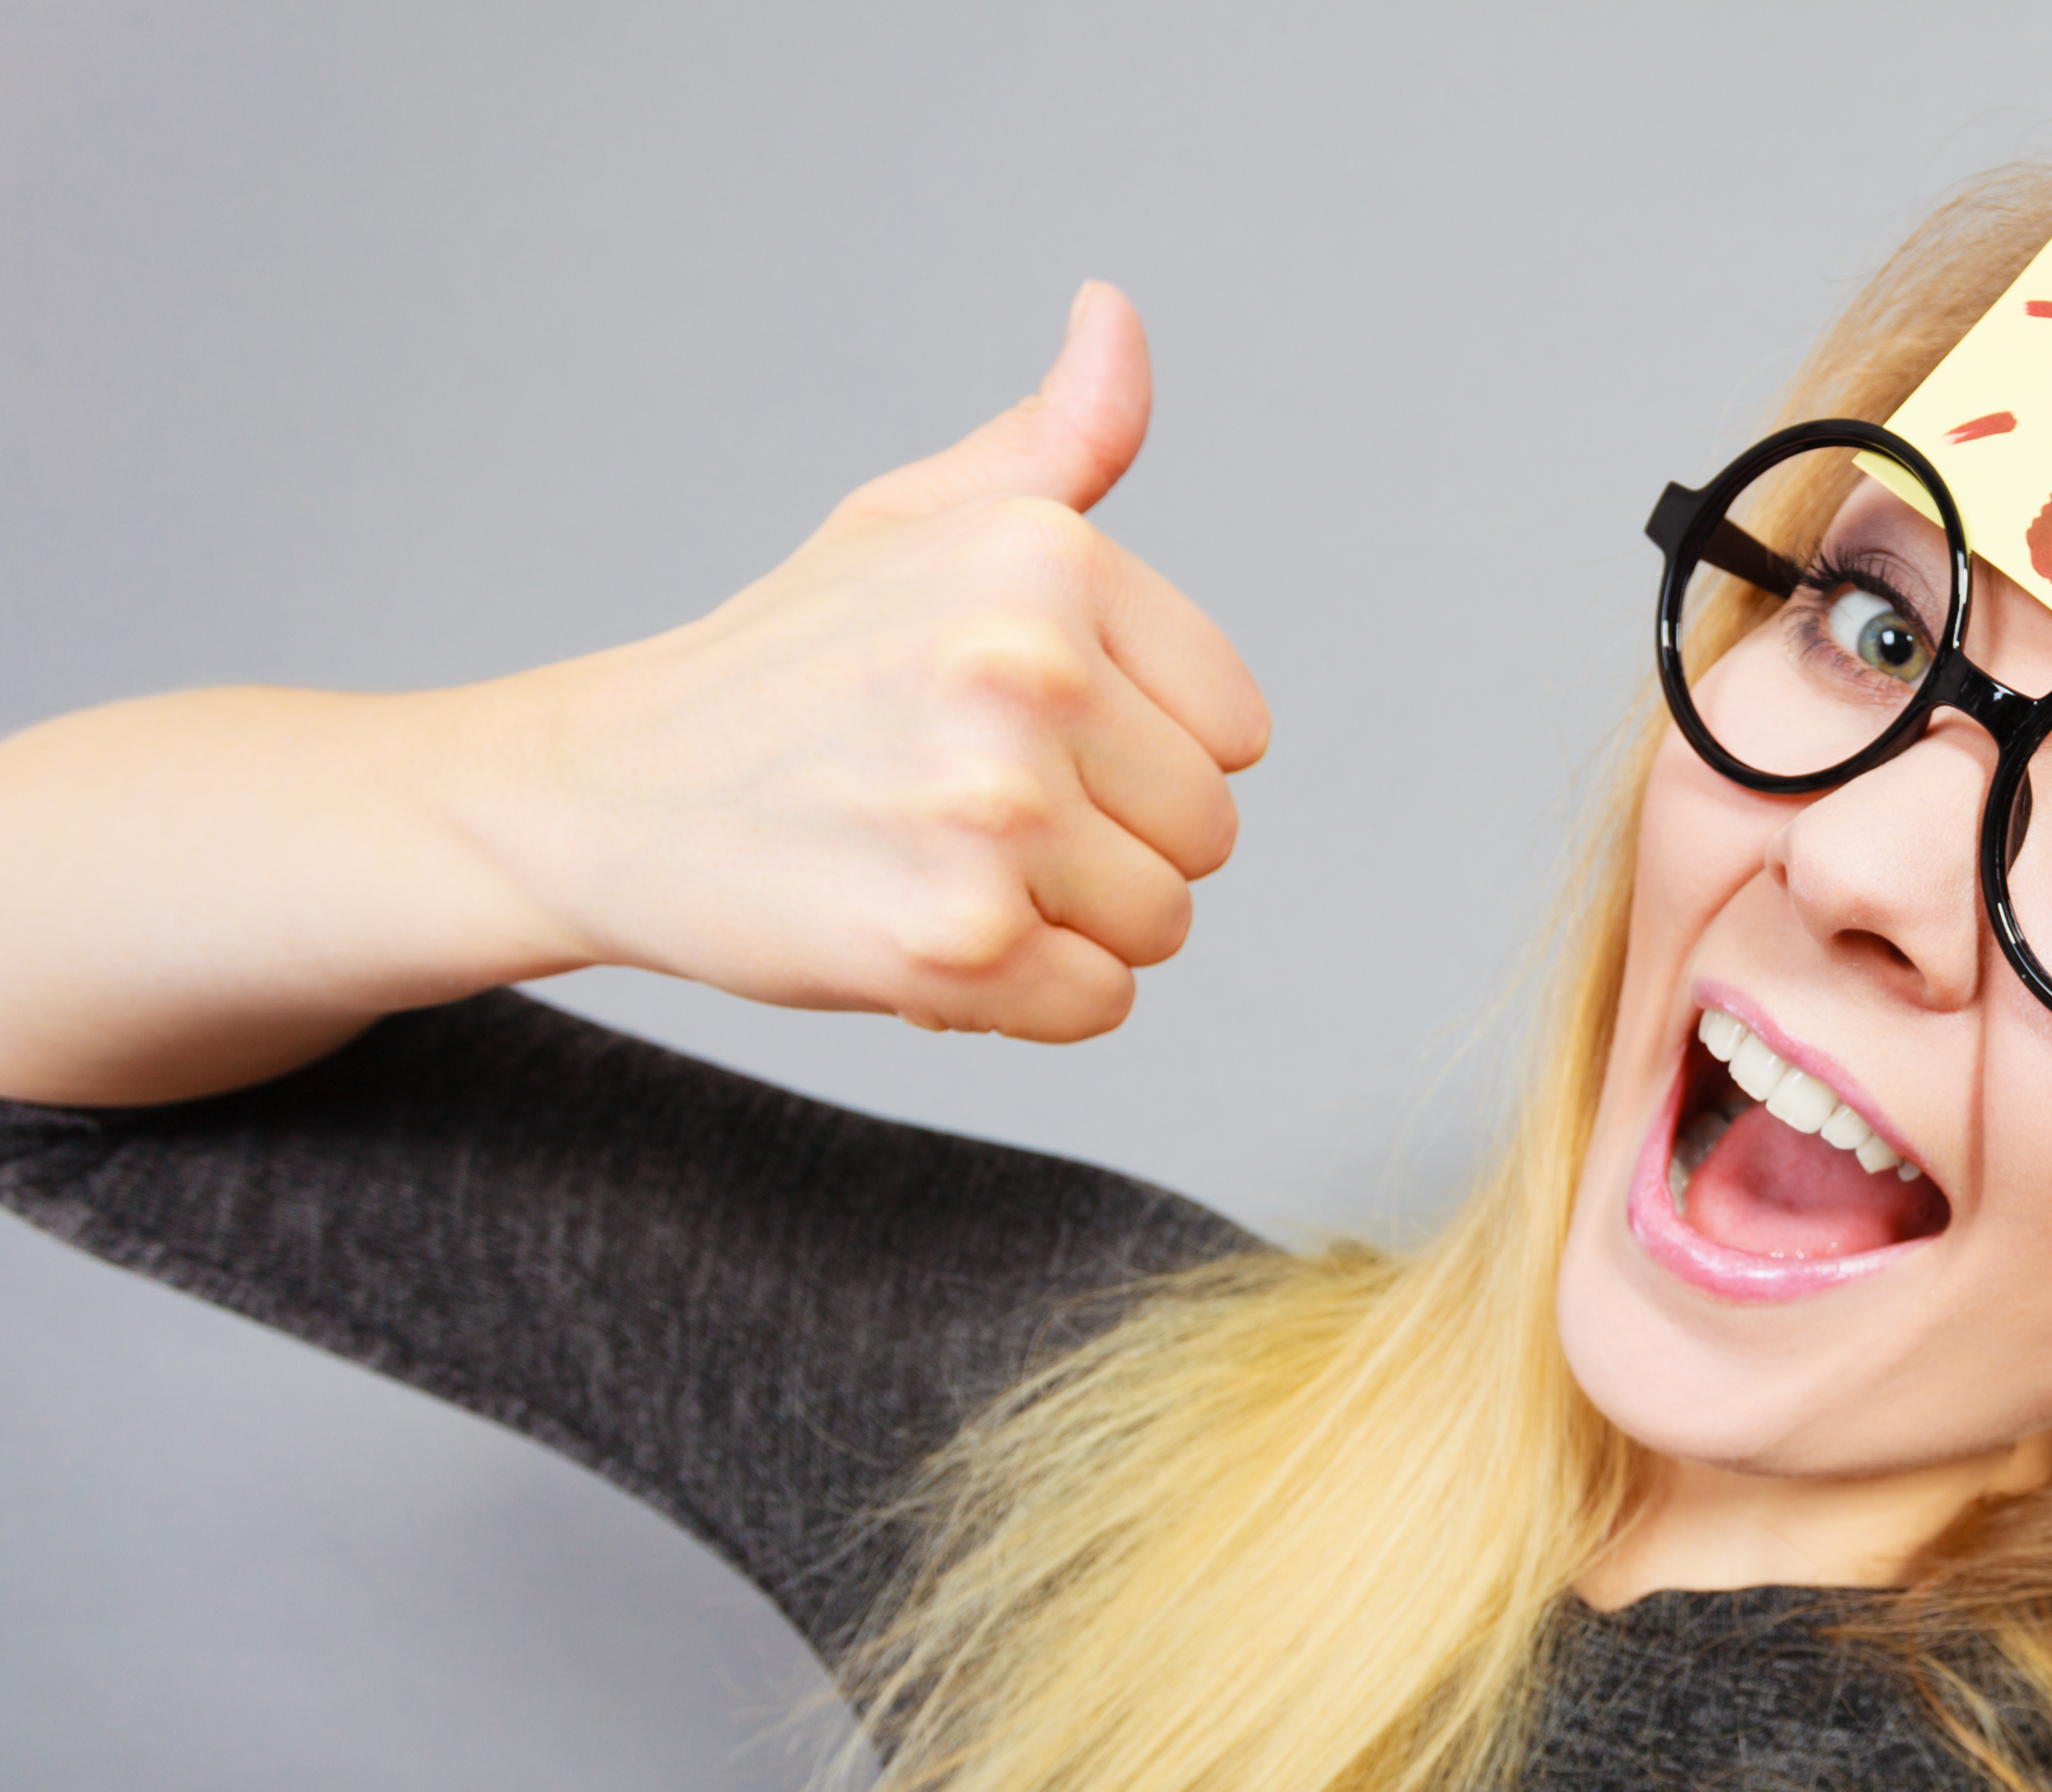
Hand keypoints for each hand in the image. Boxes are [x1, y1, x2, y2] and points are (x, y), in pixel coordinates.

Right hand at [481, 281, 1272, 1039]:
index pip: (1235, 730)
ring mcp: (990, 810)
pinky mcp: (955, 940)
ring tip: (938, 868)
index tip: (1023, 741)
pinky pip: (1099, 1008)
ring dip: (1065, 927)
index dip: (1141, 757)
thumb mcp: (914, 521)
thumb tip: (1118, 315)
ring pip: (1158, 926)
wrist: (608, 793)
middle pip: (1207, 835)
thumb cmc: (787, 665)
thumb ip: (1056, 441)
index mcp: (1046, 561)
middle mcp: (1028, 671)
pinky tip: (923, 936)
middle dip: (1107, 850)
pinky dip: (1027, 1004)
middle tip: (966, 817)